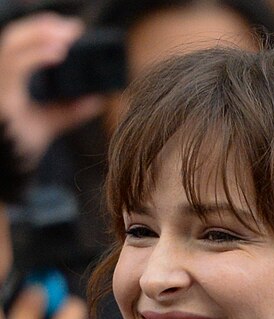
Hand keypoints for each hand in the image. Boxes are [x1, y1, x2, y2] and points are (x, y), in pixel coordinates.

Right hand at [0, 13, 103, 160]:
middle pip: (15, 38)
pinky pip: (14, 67)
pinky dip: (36, 56)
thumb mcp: (48, 122)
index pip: (20, 44)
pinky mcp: (1, 94)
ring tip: (66, 40)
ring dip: (40, 37)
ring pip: (13, 46)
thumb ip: (69, 111)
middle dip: (43, 28)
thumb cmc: (20, 145)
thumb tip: (98, 100)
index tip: (71, 30)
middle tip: (73, 30)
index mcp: (9, 79)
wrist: (7, 168)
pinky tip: (57, 54)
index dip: (42, 31)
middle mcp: (0, 77)